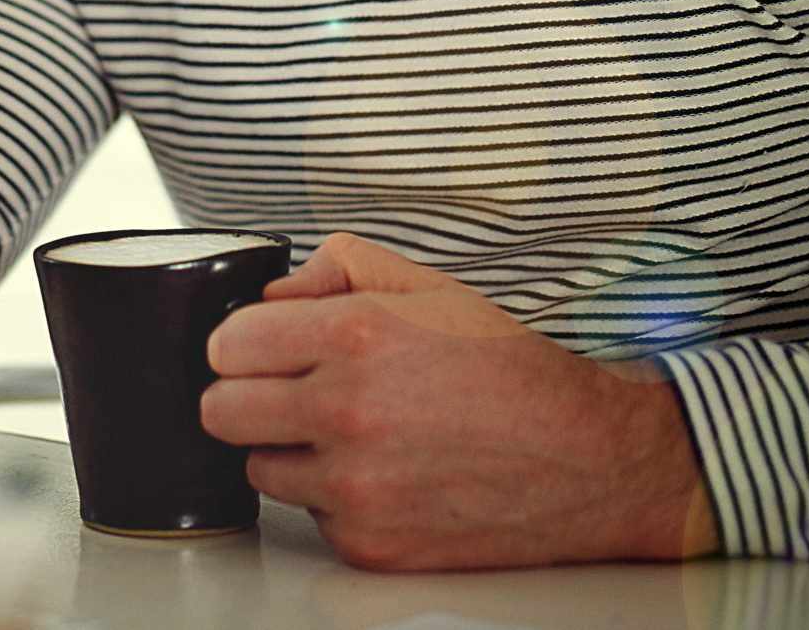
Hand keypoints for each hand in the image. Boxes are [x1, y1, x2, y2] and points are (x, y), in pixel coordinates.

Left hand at [200, 232, 718, 570]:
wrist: (588, 460)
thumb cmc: (509, 371)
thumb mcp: (428, 285)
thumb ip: (337, 265)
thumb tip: (274, 293)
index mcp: (356, 337)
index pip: (227, 345)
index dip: (245, 342)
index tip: (265, 347)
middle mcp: (349, 414)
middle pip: (221, 411)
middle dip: (248, 395)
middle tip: (291, 390)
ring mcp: (357, 487)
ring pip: (260, 467)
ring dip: (290, 449)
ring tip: (351, 432)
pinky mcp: (370, 543)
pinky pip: (310, 514)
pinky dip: (333, 496)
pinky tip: (383, 472)